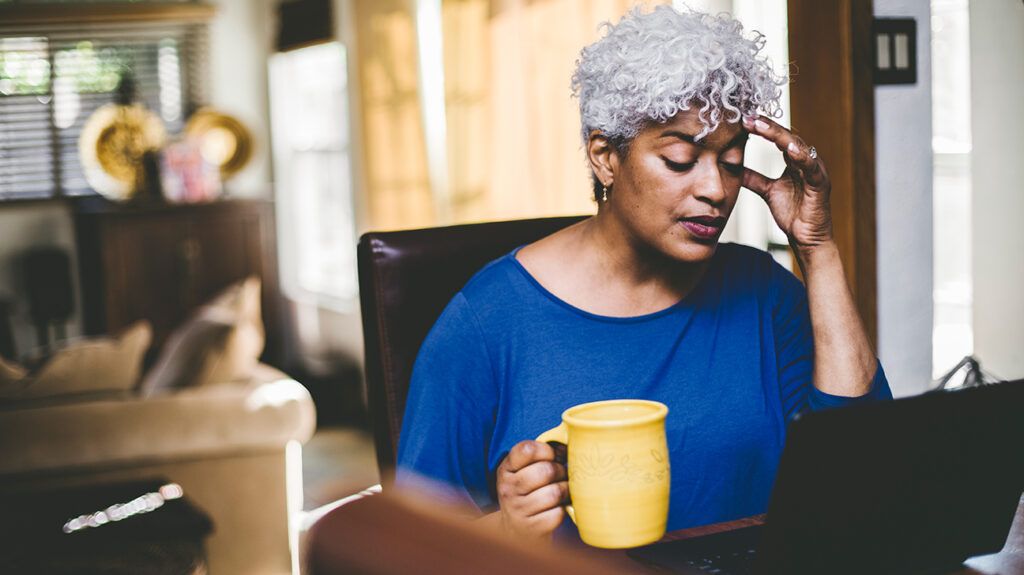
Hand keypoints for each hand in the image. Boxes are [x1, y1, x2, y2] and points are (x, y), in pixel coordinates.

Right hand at [495, 440, 568, 538]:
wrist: (515, 532)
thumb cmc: (526, 494)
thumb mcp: (522, 472)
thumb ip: (539, 456)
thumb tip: (570, 443)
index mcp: (506, 469)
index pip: (527, 449)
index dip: (547, 450)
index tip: (553, 456)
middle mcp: (508, 489)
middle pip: (546, 470)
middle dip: (561, 471)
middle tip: (562, 476)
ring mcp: (518, 510)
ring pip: (554, 493)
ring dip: (565, 491)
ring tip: (563, 491)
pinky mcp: (532, 528)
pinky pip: (558, 514)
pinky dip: (563, 510)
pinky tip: (558, 508)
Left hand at [741, 116, 833, 252]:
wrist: (807, 239)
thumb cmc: (793, 214)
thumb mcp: (767, 191)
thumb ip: (753, 178)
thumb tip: (734, 168)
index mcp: (794, 161)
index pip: (778, 138)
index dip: (761, 128)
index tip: (742, 120)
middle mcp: (806, 161)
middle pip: (787, 137)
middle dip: (767, 126)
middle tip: (748, 117)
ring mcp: (815, 171)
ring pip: (798, 146)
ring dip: (779, 135)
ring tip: (762, 125)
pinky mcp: (820, 184)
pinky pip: (811, 167)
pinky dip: (801, 156)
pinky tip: (788, 148)